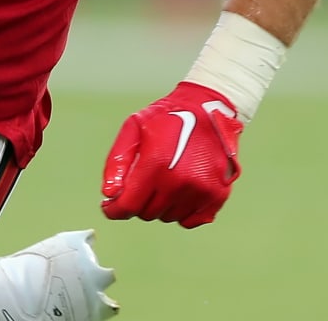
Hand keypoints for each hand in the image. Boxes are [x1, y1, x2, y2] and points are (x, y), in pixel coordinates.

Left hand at [100, 81, 242, 227]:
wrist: (209, 106)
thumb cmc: (170, 115)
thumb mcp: (134, 127)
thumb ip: (117, 161)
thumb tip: (110, 193)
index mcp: (156, 163)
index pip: (128, 206)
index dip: (115, 209)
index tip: (111, 207)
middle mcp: (179, 181)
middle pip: (146, 213)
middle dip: (139, 201)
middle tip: (144, 181)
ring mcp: (200, 190)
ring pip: (167, 217)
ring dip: (161, 204)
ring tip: (165, 179)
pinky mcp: (216, 195)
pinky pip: (189, 220)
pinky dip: (182, 211)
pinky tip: (180, 191)